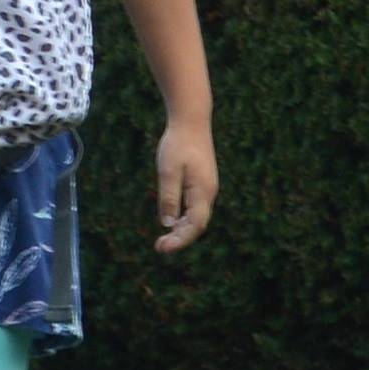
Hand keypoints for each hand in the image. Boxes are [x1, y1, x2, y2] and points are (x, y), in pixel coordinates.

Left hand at [152, 119, 218, 253]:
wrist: (192, 121)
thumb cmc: (178, 144)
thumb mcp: (168, 171)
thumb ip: (168, 197)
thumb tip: (167, 224)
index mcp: (202, 192)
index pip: (195, 226)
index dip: (180, 241)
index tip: (162, 248)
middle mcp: (208, 193)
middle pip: (197, 225)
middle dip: (180, 239)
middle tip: (159, 247)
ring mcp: (207, 188)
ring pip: (197, 217)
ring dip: (182, 230)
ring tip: (164, 240)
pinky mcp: (202, 183)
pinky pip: (196, 207)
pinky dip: (184, 218)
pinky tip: (172, 221)